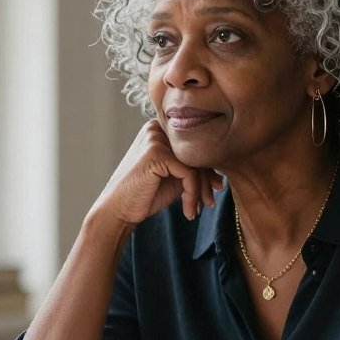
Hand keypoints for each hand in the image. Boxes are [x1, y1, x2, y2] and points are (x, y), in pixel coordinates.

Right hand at [93, 120, 222, 225]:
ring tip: (198, 209)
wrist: (118, 212)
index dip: (206, 170)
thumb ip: (193, 168)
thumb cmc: (145, 195)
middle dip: (206, 181)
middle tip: (209, 203)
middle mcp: (156, 128)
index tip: (214, 190)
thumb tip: (220, 175)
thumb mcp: (174, 178)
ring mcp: (155, 139)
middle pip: (196, 153)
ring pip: (195, 164)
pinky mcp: (156, 153)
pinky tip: (188, 211)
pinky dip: (192, 195)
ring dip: (201, 191)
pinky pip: (189, 174)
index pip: (193, 146)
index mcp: (159, 129)